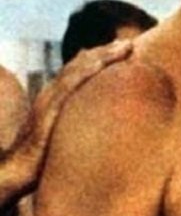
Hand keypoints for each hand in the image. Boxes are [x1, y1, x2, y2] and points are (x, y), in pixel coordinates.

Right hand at [3, 41, 132, 199]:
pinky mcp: (47, 112)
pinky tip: (101, 65)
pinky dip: (85, 73)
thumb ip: (80, 127)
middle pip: (80, 66)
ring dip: (102, 57)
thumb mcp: (65, 137)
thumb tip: (103, 129)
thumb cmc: (42, 160)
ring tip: (124, 48)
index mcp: (56, 98)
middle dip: (106, 52)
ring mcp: (48, 102)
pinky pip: (68, 87)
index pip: (80, 71)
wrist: (14, 172)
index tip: (125, 50)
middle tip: (130, 43)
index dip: (101, 58)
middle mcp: (51, 95)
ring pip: (77, 71)